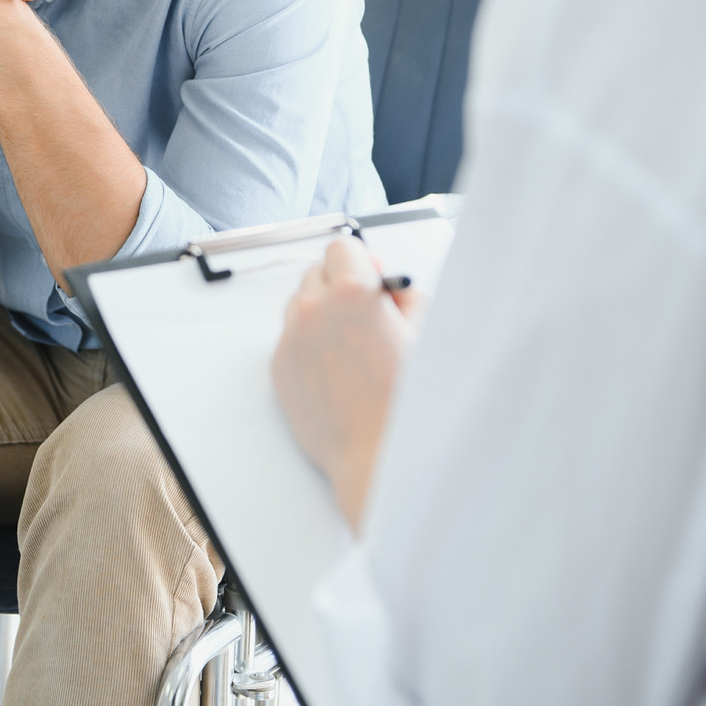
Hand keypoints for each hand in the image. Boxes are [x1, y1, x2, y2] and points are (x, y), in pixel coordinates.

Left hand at [271, 237, 420, 526]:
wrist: (380, 458)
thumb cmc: (409, 403)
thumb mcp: (426, 334)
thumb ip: (407, 299)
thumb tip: (392, 291)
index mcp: (352, 293)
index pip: (342, 247)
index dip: (361, 261)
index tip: (372, 279)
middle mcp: (313, 311)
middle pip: (316, 273)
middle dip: (340, 286)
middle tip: (367, 315)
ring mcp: (291, 341)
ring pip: (299, 306)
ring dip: (321, 314)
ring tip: (353, 347)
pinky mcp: (279, 370)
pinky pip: (290, 341)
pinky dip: (309, 346)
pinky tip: (338, 371)